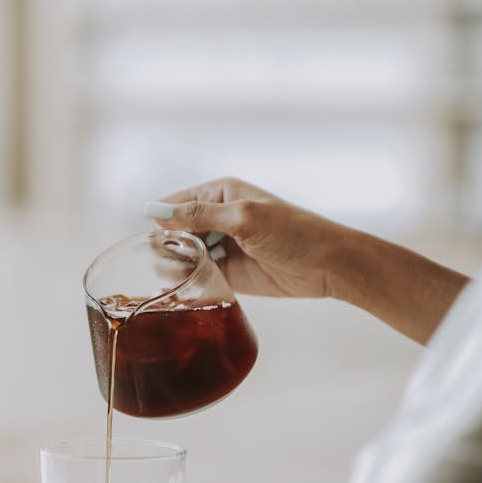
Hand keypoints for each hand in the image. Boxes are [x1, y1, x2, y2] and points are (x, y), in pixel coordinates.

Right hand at [145, 177, 469, 342]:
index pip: (176, 203)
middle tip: (170, 263)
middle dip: (168, 246)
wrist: (329, 266)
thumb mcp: (244, 218)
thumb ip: (198, 215)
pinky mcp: (230, 273)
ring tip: (177, 277)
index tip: (152, 240)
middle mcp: (218, 217)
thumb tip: (154, 211)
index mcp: (220, 193)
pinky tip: (184, 289)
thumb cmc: (293, 232)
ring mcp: (224, 246)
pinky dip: (191, 281)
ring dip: (177, 266)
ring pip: (185, 255)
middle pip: (176, 231)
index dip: (161, 220)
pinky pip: (201, 275)